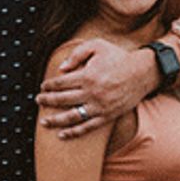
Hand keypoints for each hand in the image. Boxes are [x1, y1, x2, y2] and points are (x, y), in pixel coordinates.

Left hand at [36, 39, 152, 138]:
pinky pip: (87, 127)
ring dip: (55, 120)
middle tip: (38, 100)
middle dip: (47, 100)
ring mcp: (100, 106)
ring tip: (43, 121)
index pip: (61, 83)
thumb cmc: (118, 57)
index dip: (49, 85)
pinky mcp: (107, 116)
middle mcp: (92, 93)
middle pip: (62, 100)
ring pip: (72, 117)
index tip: (43, 86)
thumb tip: (61, 69)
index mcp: (87, 76)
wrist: (142, 72)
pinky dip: (73, 132)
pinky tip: (61, 134)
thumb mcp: (97, 46)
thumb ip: (77, 54)